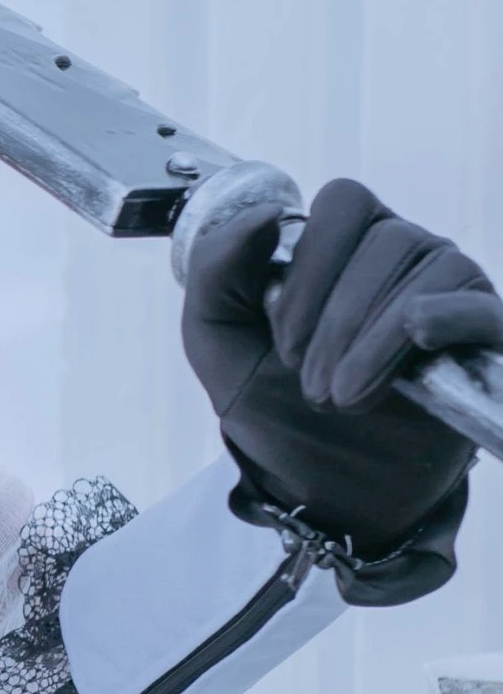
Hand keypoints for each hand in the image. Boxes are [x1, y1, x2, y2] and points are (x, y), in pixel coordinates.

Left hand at [181, 177, 502, 600]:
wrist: (328, 489)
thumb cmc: (276, 406)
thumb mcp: (219, 342)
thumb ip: (217, 272)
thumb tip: (264, 214)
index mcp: (344, 244)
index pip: (343, 204)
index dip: (311, 268)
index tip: (284, 342)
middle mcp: (404, 253)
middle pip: (386, 239)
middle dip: (337, 319)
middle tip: (313, 386)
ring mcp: (449, 290)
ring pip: (428, 268)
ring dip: (374, 338)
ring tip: (345, 398)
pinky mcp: (482, 335)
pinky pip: (475, 305)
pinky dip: (443, 318)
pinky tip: (416, 338)